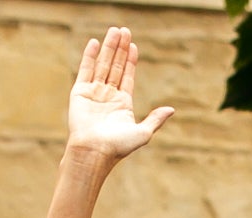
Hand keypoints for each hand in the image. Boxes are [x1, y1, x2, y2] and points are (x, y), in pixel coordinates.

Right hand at [64, 28, 172, 164]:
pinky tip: (95, 43)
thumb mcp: (143, 133)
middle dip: (120, 49)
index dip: (131, 61)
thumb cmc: (118, 147)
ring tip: (114, 31)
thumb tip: (171, 109)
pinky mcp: (80, 93)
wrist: (94, 152)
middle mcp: (108, 97)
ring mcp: (94, 93)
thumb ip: (155, 119)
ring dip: (109, 48)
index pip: (127, 76)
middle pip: (116, 67)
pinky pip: (85, 70)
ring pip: (103, 65)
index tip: (134, 46)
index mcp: (122, 104)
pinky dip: (90, 56)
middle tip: (125, 31)